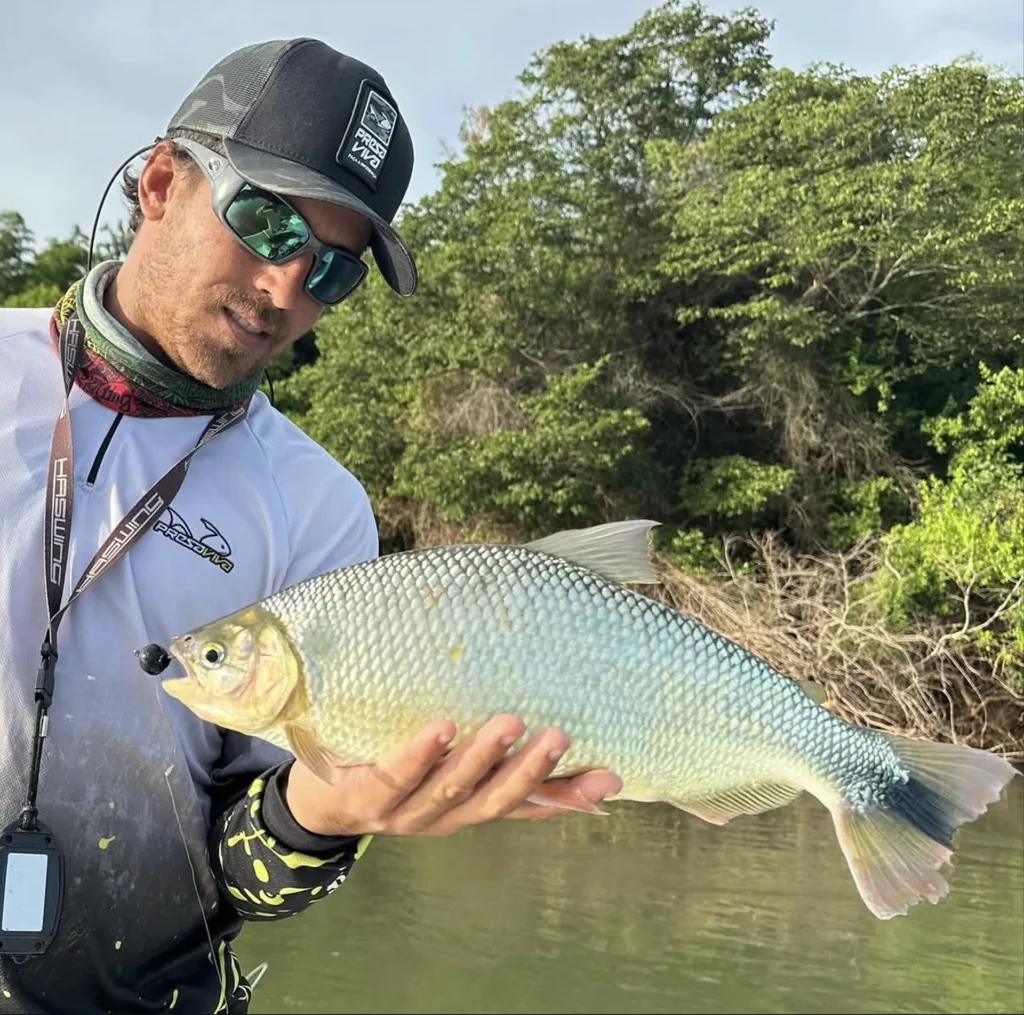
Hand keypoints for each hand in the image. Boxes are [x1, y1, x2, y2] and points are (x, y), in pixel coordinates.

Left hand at [283, 715, 622, 838]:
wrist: (316, 799)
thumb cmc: (394, 769)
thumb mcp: (445, 768)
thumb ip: (488, 753)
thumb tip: (537, 715)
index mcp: (470, 809)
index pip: (529, 806)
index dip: (568, 795)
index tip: (609, 775)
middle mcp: (445, 817)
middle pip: (494, 800)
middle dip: (529, 771)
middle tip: (560, 736)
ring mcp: (405, 812)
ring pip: (450, 790)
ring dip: (482, 759)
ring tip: (509, 724)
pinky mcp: (367, 796)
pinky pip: (397, 775)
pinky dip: (421, 754)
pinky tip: (441, 729)